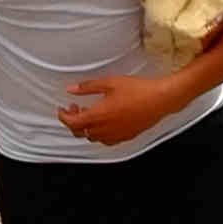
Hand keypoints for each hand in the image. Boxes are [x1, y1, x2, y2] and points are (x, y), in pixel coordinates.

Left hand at [57, 72, 187, 147]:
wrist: (160, 99)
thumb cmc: (138, 90)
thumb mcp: (109, 83)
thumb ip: (88, 87)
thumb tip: (72, 89)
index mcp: (97, 116)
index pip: (72, 122)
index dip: (63, 116)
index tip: (62, 109)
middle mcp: (104, 129)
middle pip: (79, 132)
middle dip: (73, 121)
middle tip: (75, 108)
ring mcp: (115, 135)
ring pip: (92, 138)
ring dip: (86, 128)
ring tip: (90, 115)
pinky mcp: (126, 136)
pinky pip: (106, 141)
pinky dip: (99, 134)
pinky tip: (104, 124)